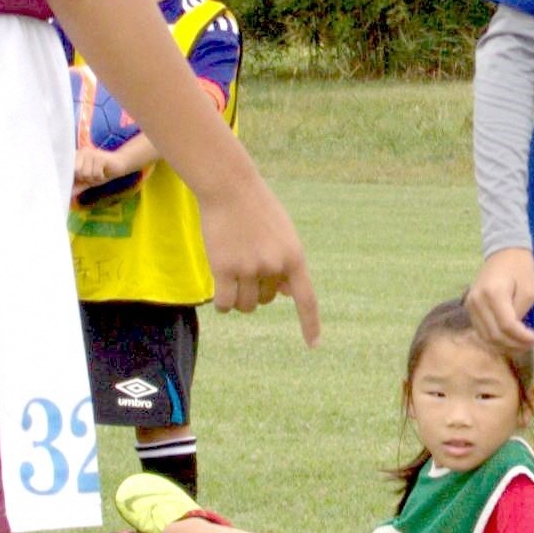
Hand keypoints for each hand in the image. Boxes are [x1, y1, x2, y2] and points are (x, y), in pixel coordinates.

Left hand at [69, 142, 116, 193]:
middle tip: (93, 175)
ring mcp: (92, 154)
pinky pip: (96, 174)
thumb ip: (78, 186)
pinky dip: (101, 177)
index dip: (75, 177)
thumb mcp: (88, 180)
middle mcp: (82, 152)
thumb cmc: (102, 171)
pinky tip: (104, 172)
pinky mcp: (100, 158)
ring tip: (100, 173)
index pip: (69, 169)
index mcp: (77, 155)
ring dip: (95, 178)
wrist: (119, 165)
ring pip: (87, 174)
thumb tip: (68, 195)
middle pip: (78, 173)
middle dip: (86, 178)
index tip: (81, 178)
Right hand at [202, 179, 323, 341]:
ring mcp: (249, 267)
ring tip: (232, 270)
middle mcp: (275, 266)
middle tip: (246, 261)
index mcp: (295, 257)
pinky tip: (220, 289)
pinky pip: (225, 304)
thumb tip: (288, 294)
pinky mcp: (224, 268)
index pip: (306, 299)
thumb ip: (287, 263)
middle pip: (265, 301)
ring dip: (237, 297)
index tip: (314, 345)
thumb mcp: (283, 235)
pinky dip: (223, 303)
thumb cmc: (257, 210)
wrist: (230, 187)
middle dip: (255, 289)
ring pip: (245, 305)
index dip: (310, 324)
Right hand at [472, 244, 533, 348]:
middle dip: (514, 345)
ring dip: (504, 346)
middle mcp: (477, 301)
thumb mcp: (529, 291)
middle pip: (494, 335)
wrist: (504, 252)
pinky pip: (481, 331)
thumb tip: (515, 333)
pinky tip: (509, 340)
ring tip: (521, 345)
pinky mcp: (469, 308)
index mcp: (494, 293)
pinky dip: (495, 340)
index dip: (522, 337)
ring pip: (485, 337)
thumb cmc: (521, 268)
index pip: (507, 325)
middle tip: (531, 344)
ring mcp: (470, 305)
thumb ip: (521, 313)